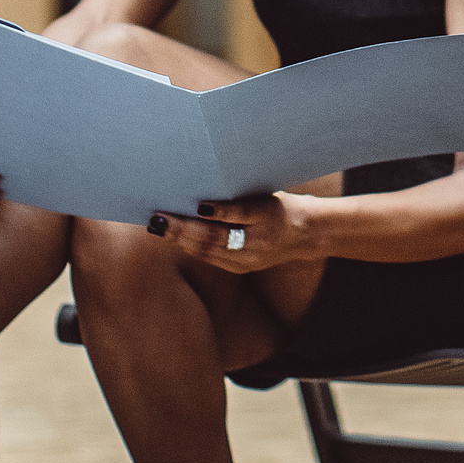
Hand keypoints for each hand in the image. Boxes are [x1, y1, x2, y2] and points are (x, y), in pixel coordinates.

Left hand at [151, 193, 319, 272]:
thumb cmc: (280, 206)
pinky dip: (189, 247)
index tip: (198, 205)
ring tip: (158, 227)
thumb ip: (238, 197)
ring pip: (208, 251)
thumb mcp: (267, 194)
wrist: (305, 234)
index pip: (241, 214)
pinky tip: (173, 237)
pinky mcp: (241, 268)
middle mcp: (258, 242)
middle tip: (158, 218)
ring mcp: (249, 260)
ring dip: (180, 239)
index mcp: (268, 216)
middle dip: (183, 228)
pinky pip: (210, 258)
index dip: (219, 211)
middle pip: (216, 237)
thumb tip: (201, 196)